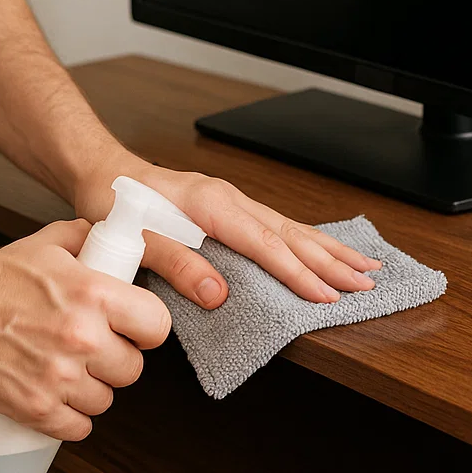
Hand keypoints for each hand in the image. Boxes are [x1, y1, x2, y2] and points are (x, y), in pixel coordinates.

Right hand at [0, 219, 169, 440]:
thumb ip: (90, 241)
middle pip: (133, 369)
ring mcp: (59, 377)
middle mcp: (82, 338)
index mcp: (93, 295)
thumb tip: (120, 241)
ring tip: (68, 371)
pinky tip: (57, 398)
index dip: (145, 329)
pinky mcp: (34, 407)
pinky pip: (76, 428)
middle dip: (116, 360)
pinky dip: (69, 418)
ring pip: (105, 401)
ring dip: (90, 390)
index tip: (133, 330)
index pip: (157, 326)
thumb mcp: (50, 245)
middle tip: (94, 350)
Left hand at [73, 150, 382, 308]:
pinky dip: (308, 242)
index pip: (268, 246)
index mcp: (214, 207)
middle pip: (293, 235)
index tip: (328, 297)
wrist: (103, 174)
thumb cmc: (117, 204)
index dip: (300, 275)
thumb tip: (219, 295)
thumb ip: (178, 265)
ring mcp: (234, 202)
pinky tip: (323, 250)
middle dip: (333, 261)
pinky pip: (280, 228)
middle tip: (367, 282)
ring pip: (293, 229)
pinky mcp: (230, 209)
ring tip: (364, 265)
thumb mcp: (137, 239)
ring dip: (329, 250)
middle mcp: (232, 201)